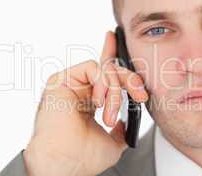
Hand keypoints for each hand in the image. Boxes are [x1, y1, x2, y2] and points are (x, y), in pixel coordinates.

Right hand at [23, 31, 148, 175]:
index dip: (109, 54)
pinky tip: (99, 103)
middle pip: (110, 70)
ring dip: (115, 91)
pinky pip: (92, 68)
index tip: (114, 39)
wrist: (65, 165)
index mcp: (87, 101)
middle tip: (140, 95)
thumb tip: (125, 122)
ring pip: (104, 70)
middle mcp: (78, 90)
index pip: (102, 74)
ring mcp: (70, 84)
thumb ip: (121, 130)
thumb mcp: (113, 142)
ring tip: (109, 116)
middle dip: (129, 80)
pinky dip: (103, 84)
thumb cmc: (83, 158)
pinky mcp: (61, 79)